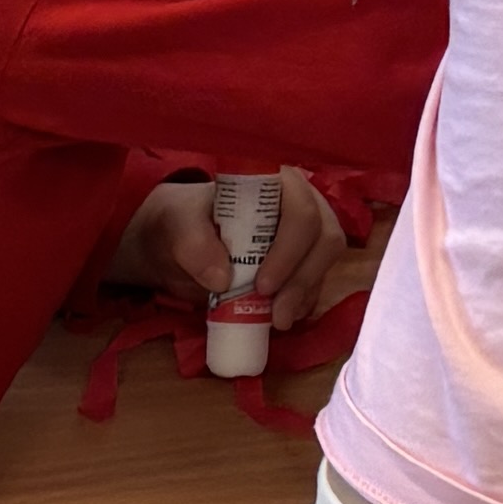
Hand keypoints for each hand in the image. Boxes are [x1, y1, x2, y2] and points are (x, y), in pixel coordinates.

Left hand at [121, 172, 369, 324]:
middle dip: (303, 279)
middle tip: (276, 313)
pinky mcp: (304, 261)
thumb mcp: (177, 225)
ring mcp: (306, 233)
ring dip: (305, 294)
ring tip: (277, 321)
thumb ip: (193, 243)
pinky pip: (317, 281)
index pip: (301, 209)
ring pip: (325, 262)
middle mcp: (300, 203)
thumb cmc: (183, 221)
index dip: (290, 248)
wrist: (178, 241)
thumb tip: (222, 279)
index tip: (263, 285)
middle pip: (324, 238)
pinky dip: (302, 302)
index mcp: (274, 183)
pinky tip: (279, 317)